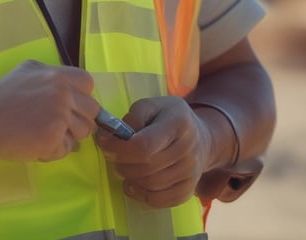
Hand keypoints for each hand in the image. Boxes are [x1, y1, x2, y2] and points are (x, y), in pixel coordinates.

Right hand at [0, 60, 99, 162]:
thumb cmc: (1, 97)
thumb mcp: (26, 71)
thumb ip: (52, 76)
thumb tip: (73, 92)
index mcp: (56, 74)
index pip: (89, 83)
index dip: (82, 96)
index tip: (71, 104)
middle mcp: (62, 92)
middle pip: (92, 111)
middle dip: (79, 120)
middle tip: (56, 124)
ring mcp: (60, 116)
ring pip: (83, 132)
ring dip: (68, 137)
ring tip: (43, 133)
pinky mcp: (54, 138)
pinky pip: (67, 149)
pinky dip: (54, 150)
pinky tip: (35, 143)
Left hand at [95, 96, 211, 208]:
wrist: (201, 137)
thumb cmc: (168, 117)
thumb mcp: (151, 105)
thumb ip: (134, 116)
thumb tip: (116, 136)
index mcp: (179, 124)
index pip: (144, 146)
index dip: (119, 148)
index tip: (104, 143)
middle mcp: (189, 151)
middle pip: (147, 168)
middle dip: (121, 163)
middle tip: (111, 155)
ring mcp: (192, 173)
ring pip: (152, 186)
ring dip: (129, 178)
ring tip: (122, 166)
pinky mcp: (188, 190)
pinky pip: (160, 201)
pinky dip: (141, 195)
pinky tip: (132, 184)